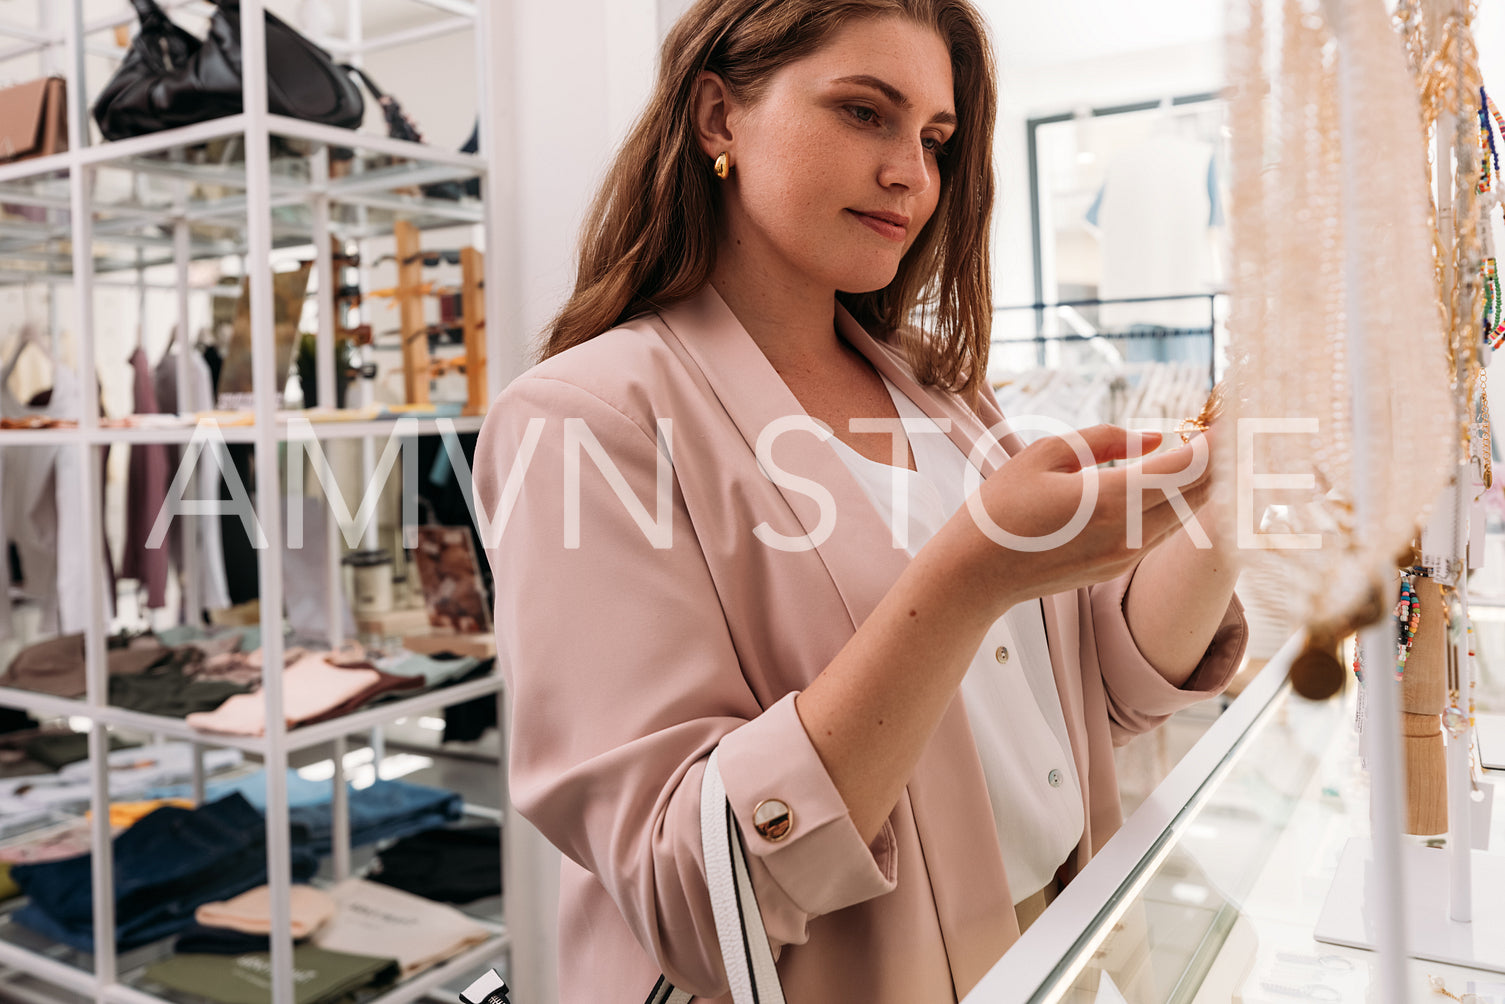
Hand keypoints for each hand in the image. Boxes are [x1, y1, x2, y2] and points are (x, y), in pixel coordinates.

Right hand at [929, 424, 1211, 617]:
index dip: (1215, 438)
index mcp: (1111, 500)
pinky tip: (1172, 479)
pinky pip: (1165, 528)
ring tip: (1204, 446)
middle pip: (1200, 492)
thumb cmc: (1001, 508)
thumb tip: (1154, 437)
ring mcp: (1128, 554)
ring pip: (1187, 513)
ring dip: (1200, 480)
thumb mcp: (1044, 455)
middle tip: (1225, 424)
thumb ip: (1105, 440)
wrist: (977, 574)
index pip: (1187, 466)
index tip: (1228, 413)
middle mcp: (1130, 533)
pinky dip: (1178, 501)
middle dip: (1218, 457)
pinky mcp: (1120, 566)